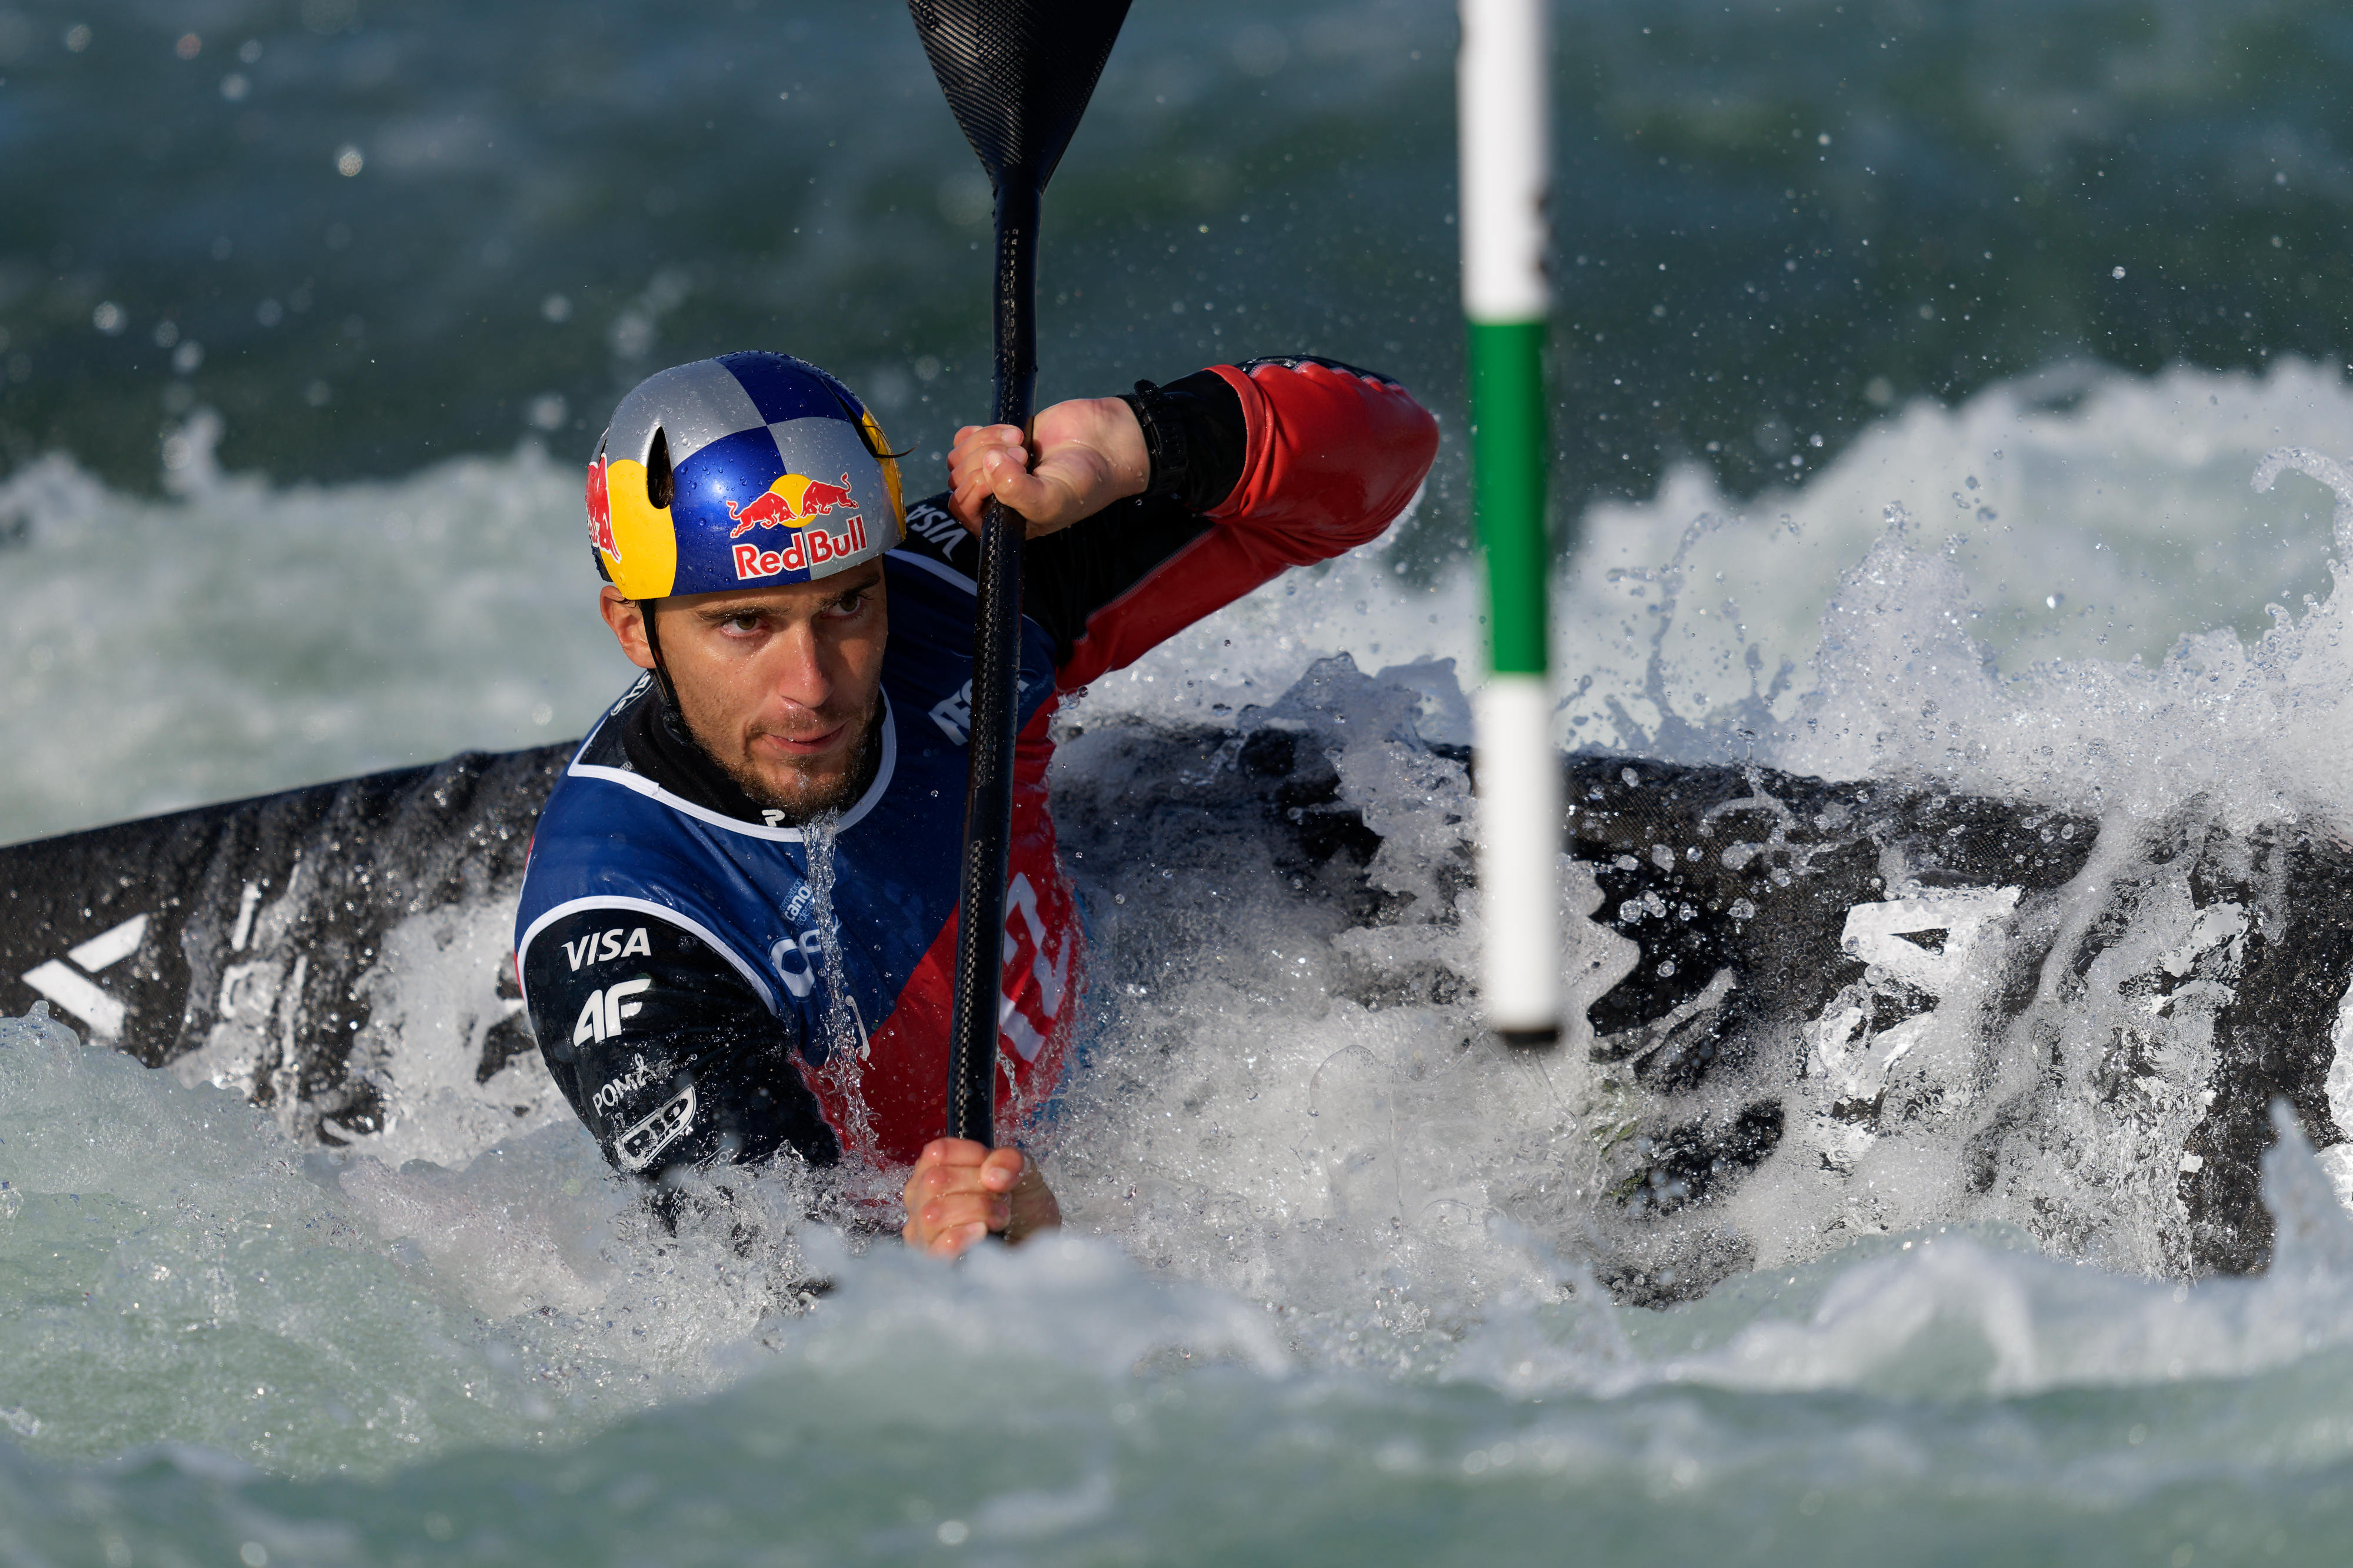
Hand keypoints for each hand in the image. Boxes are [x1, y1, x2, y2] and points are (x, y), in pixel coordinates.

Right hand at [901, 1138, 1062, 1257]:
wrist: (1036, 1248)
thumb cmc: (1022, 1208)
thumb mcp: (1024, 1173)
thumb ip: (1010, 1161)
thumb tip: (991, 1175)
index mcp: (934, 1171)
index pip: (937, 1152)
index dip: (972, 1156)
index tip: (996, 1171)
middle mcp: (920, 1200)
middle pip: (935, 1180)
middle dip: (979, 1188)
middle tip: (1003, 1201)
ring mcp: (923, 1233)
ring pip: (933, 1213)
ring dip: (977, 1212)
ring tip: (1000, 1219)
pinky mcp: (934, 1263)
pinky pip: (937, 1248)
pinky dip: (962, 1237)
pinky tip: (982, 1233)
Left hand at [947, 395, 1149, 536]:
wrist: (1105, 445)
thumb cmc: (1084, 483)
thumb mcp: (1052, 499)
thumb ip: (1016, 492)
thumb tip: (988, 463)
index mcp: (1003, 523)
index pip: (964, 510)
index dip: (977, 487)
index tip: (1011, 470)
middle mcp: (993, 500)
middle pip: (958, 480)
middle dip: (986, 461)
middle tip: (1024, 454)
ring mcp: (992, 470)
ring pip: (959, 458)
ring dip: (986, 442)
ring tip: (1020, 441)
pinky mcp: (996, 442)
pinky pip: (966, 438)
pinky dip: (983, 431)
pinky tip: (1011, 431)